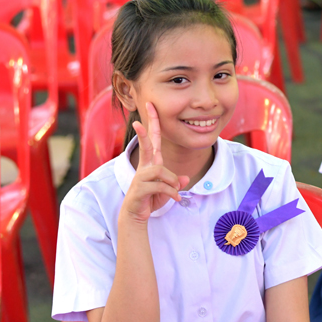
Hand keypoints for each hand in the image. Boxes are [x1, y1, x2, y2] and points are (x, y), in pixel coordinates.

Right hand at [120, 103, 190, 226]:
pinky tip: (175, 199)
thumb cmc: (151, 199)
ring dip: (172, 182)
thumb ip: (176, 182)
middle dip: (144, 132)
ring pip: (161, 171)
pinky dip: (171, 193)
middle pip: (146, 145)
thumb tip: (184, 179)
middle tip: (138, 119)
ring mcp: (140, 177)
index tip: (150, 106)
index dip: (152, 123)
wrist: (136, 215)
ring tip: (174, 191)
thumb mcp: (168, 190)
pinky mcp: (140, 188)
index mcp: (151, 163)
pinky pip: (160, 186)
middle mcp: (145, 167)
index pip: (153, 140)